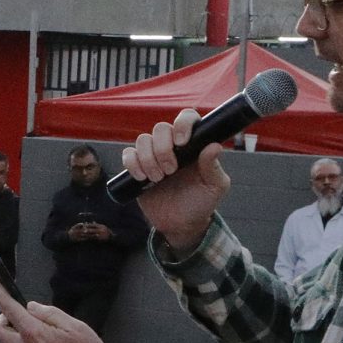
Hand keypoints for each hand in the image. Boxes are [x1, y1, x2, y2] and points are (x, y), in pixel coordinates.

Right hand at [121, 109, 230, 252]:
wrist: (181, 224)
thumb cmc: (201, 203)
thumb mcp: (215, 187)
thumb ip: (213, 167)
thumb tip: (214, 146)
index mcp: (193, 145)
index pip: (186, 118)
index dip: (182, 124)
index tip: (182, 142)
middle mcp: (172, 145)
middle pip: (160, 128)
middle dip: (163, 149)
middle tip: (171, 170)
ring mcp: (153, 155)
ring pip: (143, 140)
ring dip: (148, 159)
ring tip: (159, 178)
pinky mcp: (137, 167)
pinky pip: (128, 154)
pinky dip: (133, 164)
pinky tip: (142, 178)